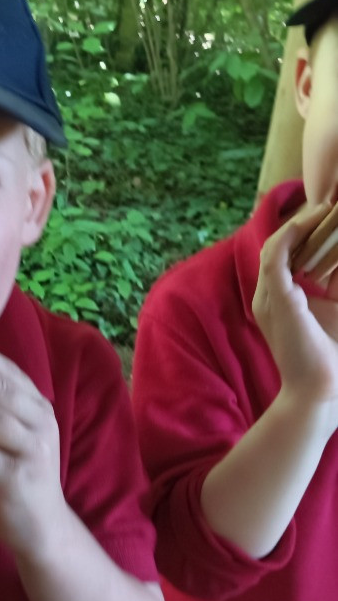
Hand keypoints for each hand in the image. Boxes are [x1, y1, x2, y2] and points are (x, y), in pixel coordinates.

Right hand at [253, 206, 337, 410]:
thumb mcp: (336, 312)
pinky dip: (292, 234)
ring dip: (301, 224)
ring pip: (275, 247)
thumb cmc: (331, 361)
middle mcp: (269, 298)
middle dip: (305, 225)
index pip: (289, 258)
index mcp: (283, 302)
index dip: (308, 235)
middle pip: (280, 248)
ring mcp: (268, 299)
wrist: (320, 393)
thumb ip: (334, 286)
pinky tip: (314, 220)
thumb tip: (336, 260)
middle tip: (330, 206)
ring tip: (325, 208)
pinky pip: (275, 256)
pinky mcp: (275, 300)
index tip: (330, 217)